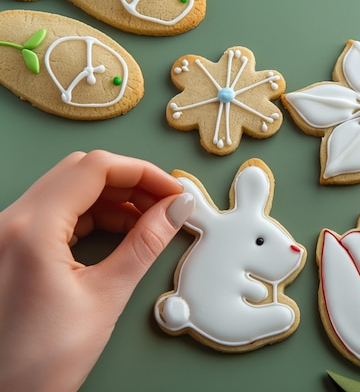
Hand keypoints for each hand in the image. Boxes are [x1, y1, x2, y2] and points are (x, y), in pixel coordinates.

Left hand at [0, 151, 194, 391]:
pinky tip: (123, 229)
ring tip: (152, 218)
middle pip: (82, 172)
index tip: (173, 189)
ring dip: (115, 197)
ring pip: (70, 189)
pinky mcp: (14, 246)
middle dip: (131, 181)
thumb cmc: (37, 361)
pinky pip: (59, 212)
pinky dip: (95, 214)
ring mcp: (8, 233)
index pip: (96, 168)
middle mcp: (11, 222)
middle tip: (167, 201)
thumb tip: (174, 211)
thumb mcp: (105, 297)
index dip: (143, 172)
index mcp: (30, 229)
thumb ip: (145, 244)